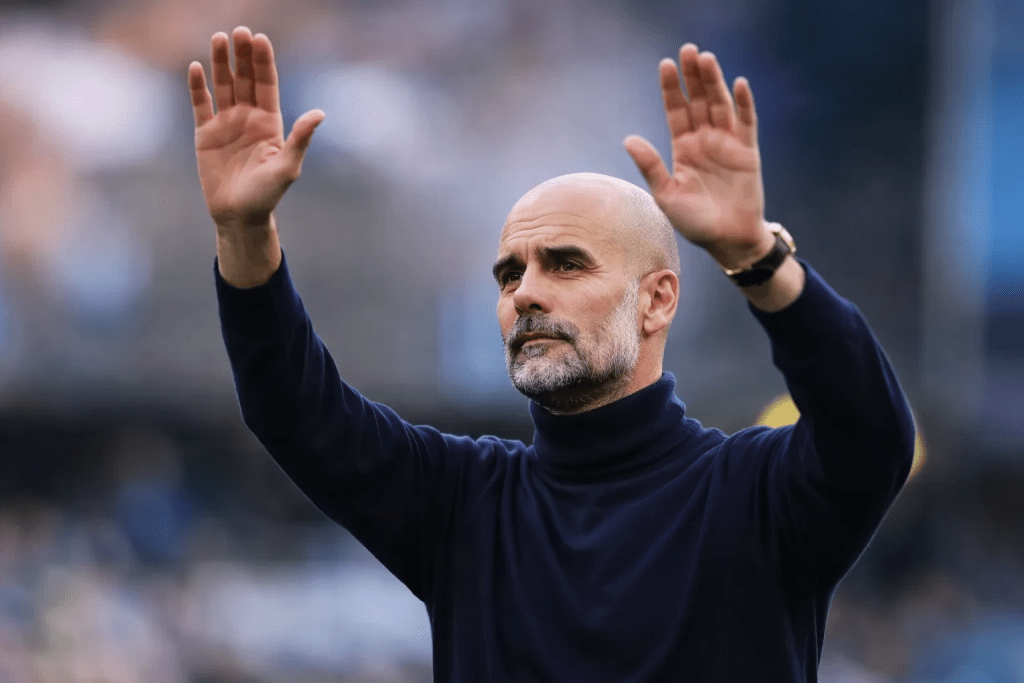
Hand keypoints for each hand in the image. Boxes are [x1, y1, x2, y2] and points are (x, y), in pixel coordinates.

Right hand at [189, 27, 323, 234]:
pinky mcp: (205, 134)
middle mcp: (248, 117)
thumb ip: (301, 139)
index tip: (260, 39)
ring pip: (223, 85)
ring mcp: (226, 124)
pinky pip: (200, 104)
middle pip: (245, 79)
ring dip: (220, 63)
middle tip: (239, 31)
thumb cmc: (267, 195)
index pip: (266, 84)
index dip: (264, 62)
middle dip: (242, 55)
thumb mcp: (287, 167)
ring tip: (218, 38)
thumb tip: (320, 113)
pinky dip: (197, 86)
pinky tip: (196, 66)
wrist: (239, 216)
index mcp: (270, 122)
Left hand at [624, 44, 772, 269]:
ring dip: (714, 82)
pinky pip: (747, 122)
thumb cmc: (694, 221)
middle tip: (688, 50)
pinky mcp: (748, 152)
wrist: (726, 240)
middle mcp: (704, 140)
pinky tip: (739, 84)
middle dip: (692, 76)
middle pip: (698, 101)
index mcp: (683, 148)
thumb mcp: (666, 194)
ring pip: (720, 105)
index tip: (665, 65)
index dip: (671, 88)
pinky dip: (744, 103)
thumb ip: (650, 166)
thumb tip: (628, 139)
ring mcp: (727, 143)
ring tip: (707, 59)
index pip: (676, 110)